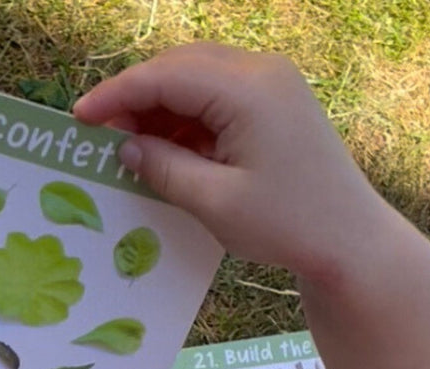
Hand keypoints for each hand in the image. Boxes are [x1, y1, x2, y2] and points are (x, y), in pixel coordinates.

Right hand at [73, 42, 394, 279]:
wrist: (349, 240)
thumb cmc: (286, 224)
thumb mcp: (215, 202)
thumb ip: (164, 168)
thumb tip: (125, 147)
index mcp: (248, 89)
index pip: (165, 76)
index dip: (117, 95)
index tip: (80, 118)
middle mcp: (262, 71)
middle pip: (180, 67)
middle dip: (136, 97)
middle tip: (101, 133)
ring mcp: (273, 84)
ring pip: (197, 78)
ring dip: (161, 107)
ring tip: (132, 146)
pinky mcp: (276, 102)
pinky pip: (219, 96)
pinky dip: (187, 118)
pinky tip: (168, 148)